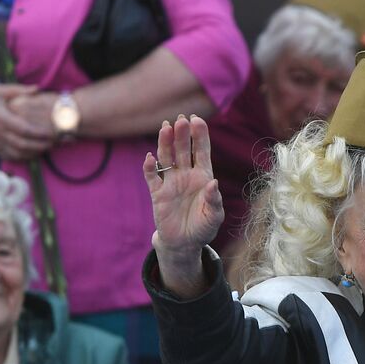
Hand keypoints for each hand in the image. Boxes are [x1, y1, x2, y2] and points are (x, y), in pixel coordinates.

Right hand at [0, 84, 53, 159]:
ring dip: (33, 154)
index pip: (24, 129)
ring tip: (45, 149)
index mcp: (1, 118)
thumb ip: (19, 90)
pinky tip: (30, 155)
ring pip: (16, 154)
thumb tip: (38, 88)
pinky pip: (8, 156)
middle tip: (54, 143)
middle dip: (40, 146)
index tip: (52, 132)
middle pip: (23, 145)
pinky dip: (21, 158)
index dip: (40, 133)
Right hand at [145, 115, 223, 293]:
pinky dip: (150, 167)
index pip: (201, 151)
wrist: (184, 243)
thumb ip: (214, 200)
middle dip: (182, 134)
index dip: (199, 135)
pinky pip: (152, 177)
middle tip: (181, 119)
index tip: (197, 120)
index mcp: (203, 176)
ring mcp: (171, 182)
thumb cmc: (203, 228)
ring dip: (165, 143)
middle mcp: (186, 175)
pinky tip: (150, 157)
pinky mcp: (158, 194)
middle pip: (183, 149)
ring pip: (167, 158)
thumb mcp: (214, 216)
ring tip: (165, 128)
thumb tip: (213, 183)